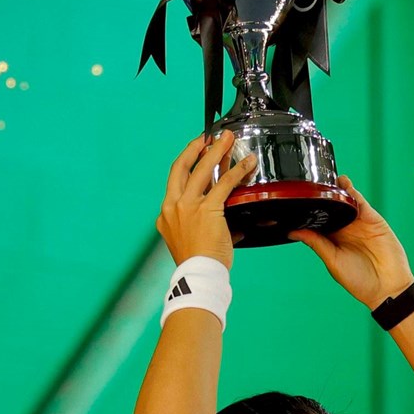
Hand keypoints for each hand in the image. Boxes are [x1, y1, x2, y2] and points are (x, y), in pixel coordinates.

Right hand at [157, 131, 256, 269]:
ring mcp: (188, 206)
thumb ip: (208, 229)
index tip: (195, 152)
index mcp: (166, 215)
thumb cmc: (197, 264)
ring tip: (227, 139)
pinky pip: (225, 183)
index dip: (186, 162)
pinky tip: (247, 163)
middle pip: (182, 167)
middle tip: (208, 137)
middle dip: (196, 148)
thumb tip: (231, 227)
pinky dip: (238, 171)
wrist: (198, 275)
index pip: (175, 181)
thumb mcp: (192, 242)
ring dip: (216, 151)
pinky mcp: (207, 208)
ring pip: (203, 169)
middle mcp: (173, 206)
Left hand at [287, 175, 413, 309]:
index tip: (295, 199)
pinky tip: (344, 186)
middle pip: (331, 207)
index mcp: (332, 240)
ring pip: (346, 202)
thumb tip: (293, 232)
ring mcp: (359, 223)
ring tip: (325, 179)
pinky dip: (353, 194)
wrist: (387, 287)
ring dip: (337, 190)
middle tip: (309, 182)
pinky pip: (361, 203)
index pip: (318, 220)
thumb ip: (316, 243)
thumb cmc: (359, 281)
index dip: (308, 210)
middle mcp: (345, 229)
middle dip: (322, 195)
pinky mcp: (373, 220)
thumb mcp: (332, 261)